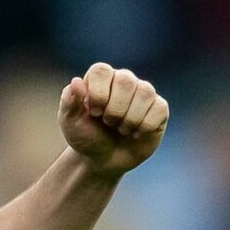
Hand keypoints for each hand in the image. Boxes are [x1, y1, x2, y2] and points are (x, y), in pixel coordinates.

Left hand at [58, 62, 168, 177]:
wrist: (103, 159)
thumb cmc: (85, 136)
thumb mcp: (70, 122)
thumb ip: (70, 102)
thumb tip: (76, 81)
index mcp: (100, 78)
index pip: (101, 70)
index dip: (98, 93)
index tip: (93, 113)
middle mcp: (123, 80)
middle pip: (125, 80)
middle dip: (114, 109)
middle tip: (108, 123)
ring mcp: (143, 93)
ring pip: (145, 93)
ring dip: (129, 119)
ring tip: (121, 129)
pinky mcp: (159, 108)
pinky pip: (159, 109)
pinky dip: (145, 127)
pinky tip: (136, 134)